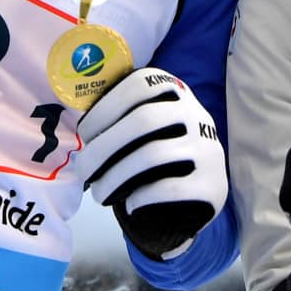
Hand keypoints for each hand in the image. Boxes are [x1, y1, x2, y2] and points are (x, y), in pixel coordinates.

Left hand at [76, 68, 226, 260]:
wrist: (196, 194)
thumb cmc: (155, 152)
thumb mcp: (145, 126)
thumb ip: (120, 115)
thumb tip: (77, 121)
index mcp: (178, 92)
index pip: (141, 85)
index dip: (107, 107)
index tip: (84, 133)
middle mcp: (198, 115)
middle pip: (144, 120)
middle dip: (104, 147)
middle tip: (83, 170)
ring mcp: (209, 150)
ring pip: (153, 155)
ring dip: (115, 177)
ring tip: (99, 193)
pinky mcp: (213, 185)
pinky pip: (170, 188)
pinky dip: (141, 197)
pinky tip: (129, 205)